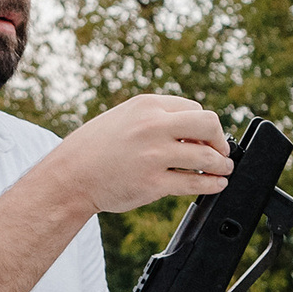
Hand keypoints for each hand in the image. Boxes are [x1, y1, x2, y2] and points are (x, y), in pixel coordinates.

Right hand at [46, 94, 232, 216]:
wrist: (68, 178)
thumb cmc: (92, 149)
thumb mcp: (123, 118)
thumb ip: (155, 118)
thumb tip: (190, 130)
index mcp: (146, 106)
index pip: (193, 109)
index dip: (204, 126)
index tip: (206, 138)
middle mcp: (152, 127)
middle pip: (208, 125)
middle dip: (220, 140)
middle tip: (221, 151)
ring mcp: (154, 156)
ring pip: (206, 157)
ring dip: (221, 165)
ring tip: (224, 169)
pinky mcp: (153, 184)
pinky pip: (194, 183)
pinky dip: (212, 185)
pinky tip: (216, 185)